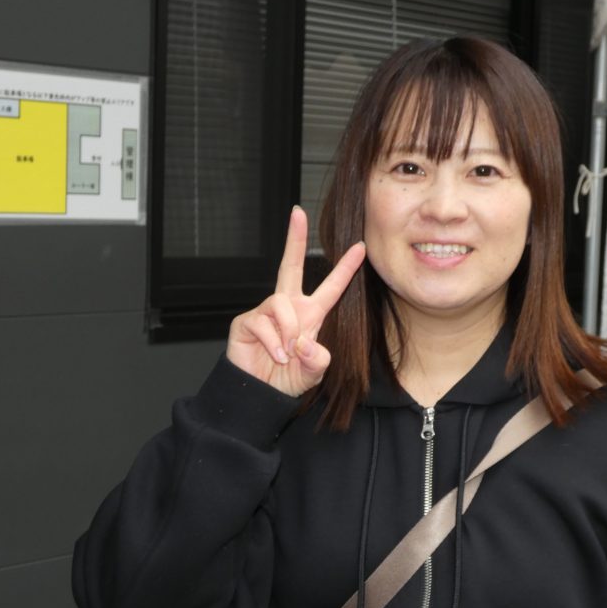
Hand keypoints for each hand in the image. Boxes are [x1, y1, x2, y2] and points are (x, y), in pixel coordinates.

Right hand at [226, 206, 365, 396]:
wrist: (259, 394)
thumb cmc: (287, 379)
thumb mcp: (313, 373)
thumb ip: (318, 360)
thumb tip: (305, 344)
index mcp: (310, 314)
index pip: (331, 287)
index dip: (345, 269)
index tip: (359, 247)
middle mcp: (288, 307)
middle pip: (290, 264)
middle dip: (294, 238)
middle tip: (298, 213)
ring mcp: (265, 312)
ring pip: (280, 304)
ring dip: (288, 330)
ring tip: (286, 353)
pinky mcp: (246, 322)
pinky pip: (263, 322)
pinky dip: (272, 341)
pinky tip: (275, 356)